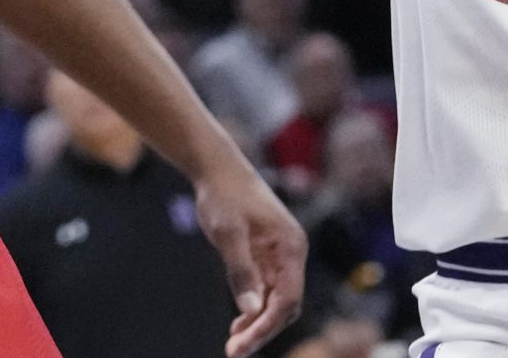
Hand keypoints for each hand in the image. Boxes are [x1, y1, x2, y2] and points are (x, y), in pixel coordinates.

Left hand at [193, 159, 306, 356]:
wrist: (215, 167)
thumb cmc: (223, 194)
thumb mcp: (228, 232)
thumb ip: (241, 271)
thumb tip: (251, 309)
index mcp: (291, 247)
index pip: (288, 298)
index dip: (268, 324)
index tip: (244, 342)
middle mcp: (290, 254)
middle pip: (285, 304)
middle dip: (263, 329)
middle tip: (235, 351)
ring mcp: (278, 256)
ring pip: (274, 300)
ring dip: (257, 323)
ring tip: (234, 344)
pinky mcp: (264, 256)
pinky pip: (264, 290)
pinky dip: (252, 308)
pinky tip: (238, 324)